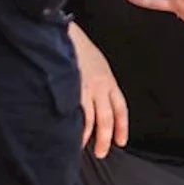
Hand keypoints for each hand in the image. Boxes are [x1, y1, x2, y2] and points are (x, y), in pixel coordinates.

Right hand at [68, 24, 127, 157]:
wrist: (61, 32)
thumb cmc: (75, 45)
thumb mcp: (94, 62)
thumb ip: (97, 80)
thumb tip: (92, 98)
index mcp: (108, 79)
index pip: (120, 107)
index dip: (122, 126)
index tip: (122, 141)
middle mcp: (100, 85)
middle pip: (108, 117)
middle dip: (106, 137)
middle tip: (102, 152)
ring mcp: (86, 87)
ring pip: (93, 119)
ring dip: (89, 136)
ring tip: (85, 148)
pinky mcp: (72, 88)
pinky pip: (77, 113)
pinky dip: (76, 127)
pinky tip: (72, 136)